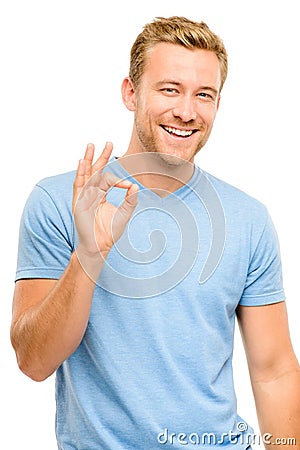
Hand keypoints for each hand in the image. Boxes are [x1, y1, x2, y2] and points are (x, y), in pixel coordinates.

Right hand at [73, 142, 138, 260]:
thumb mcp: (124, 214)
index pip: (109, 179)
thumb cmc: (110, 232)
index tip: (128, 186)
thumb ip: (130, 200)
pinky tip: (83, 162)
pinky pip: (79, 184)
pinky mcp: (78, 202)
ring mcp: (84, 196)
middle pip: (96, 170)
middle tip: (108, 143)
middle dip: (102, 156)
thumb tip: (135, 186)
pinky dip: (81, 173)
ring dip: (89, 159)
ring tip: (91, 145)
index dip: (119, 180)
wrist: (99, 246)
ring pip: (86, 174)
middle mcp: (91, 192)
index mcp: (101, 194)